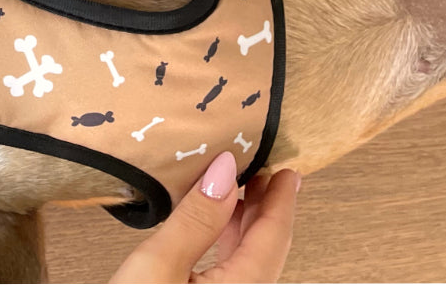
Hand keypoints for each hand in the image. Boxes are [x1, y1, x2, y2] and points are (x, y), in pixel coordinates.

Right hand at [111, 151, 299, 282]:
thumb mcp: (157, 265)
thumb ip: (196, 218)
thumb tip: (226, 170)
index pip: (272, 239)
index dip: (281, 202)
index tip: (288, 171)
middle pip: (267, 253)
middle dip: (268, 212)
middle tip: (267, 174)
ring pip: (251, 266)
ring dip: (248, 228)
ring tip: (240, 194)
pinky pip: (233, 276)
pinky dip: (230, 246)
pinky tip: (215, 231)